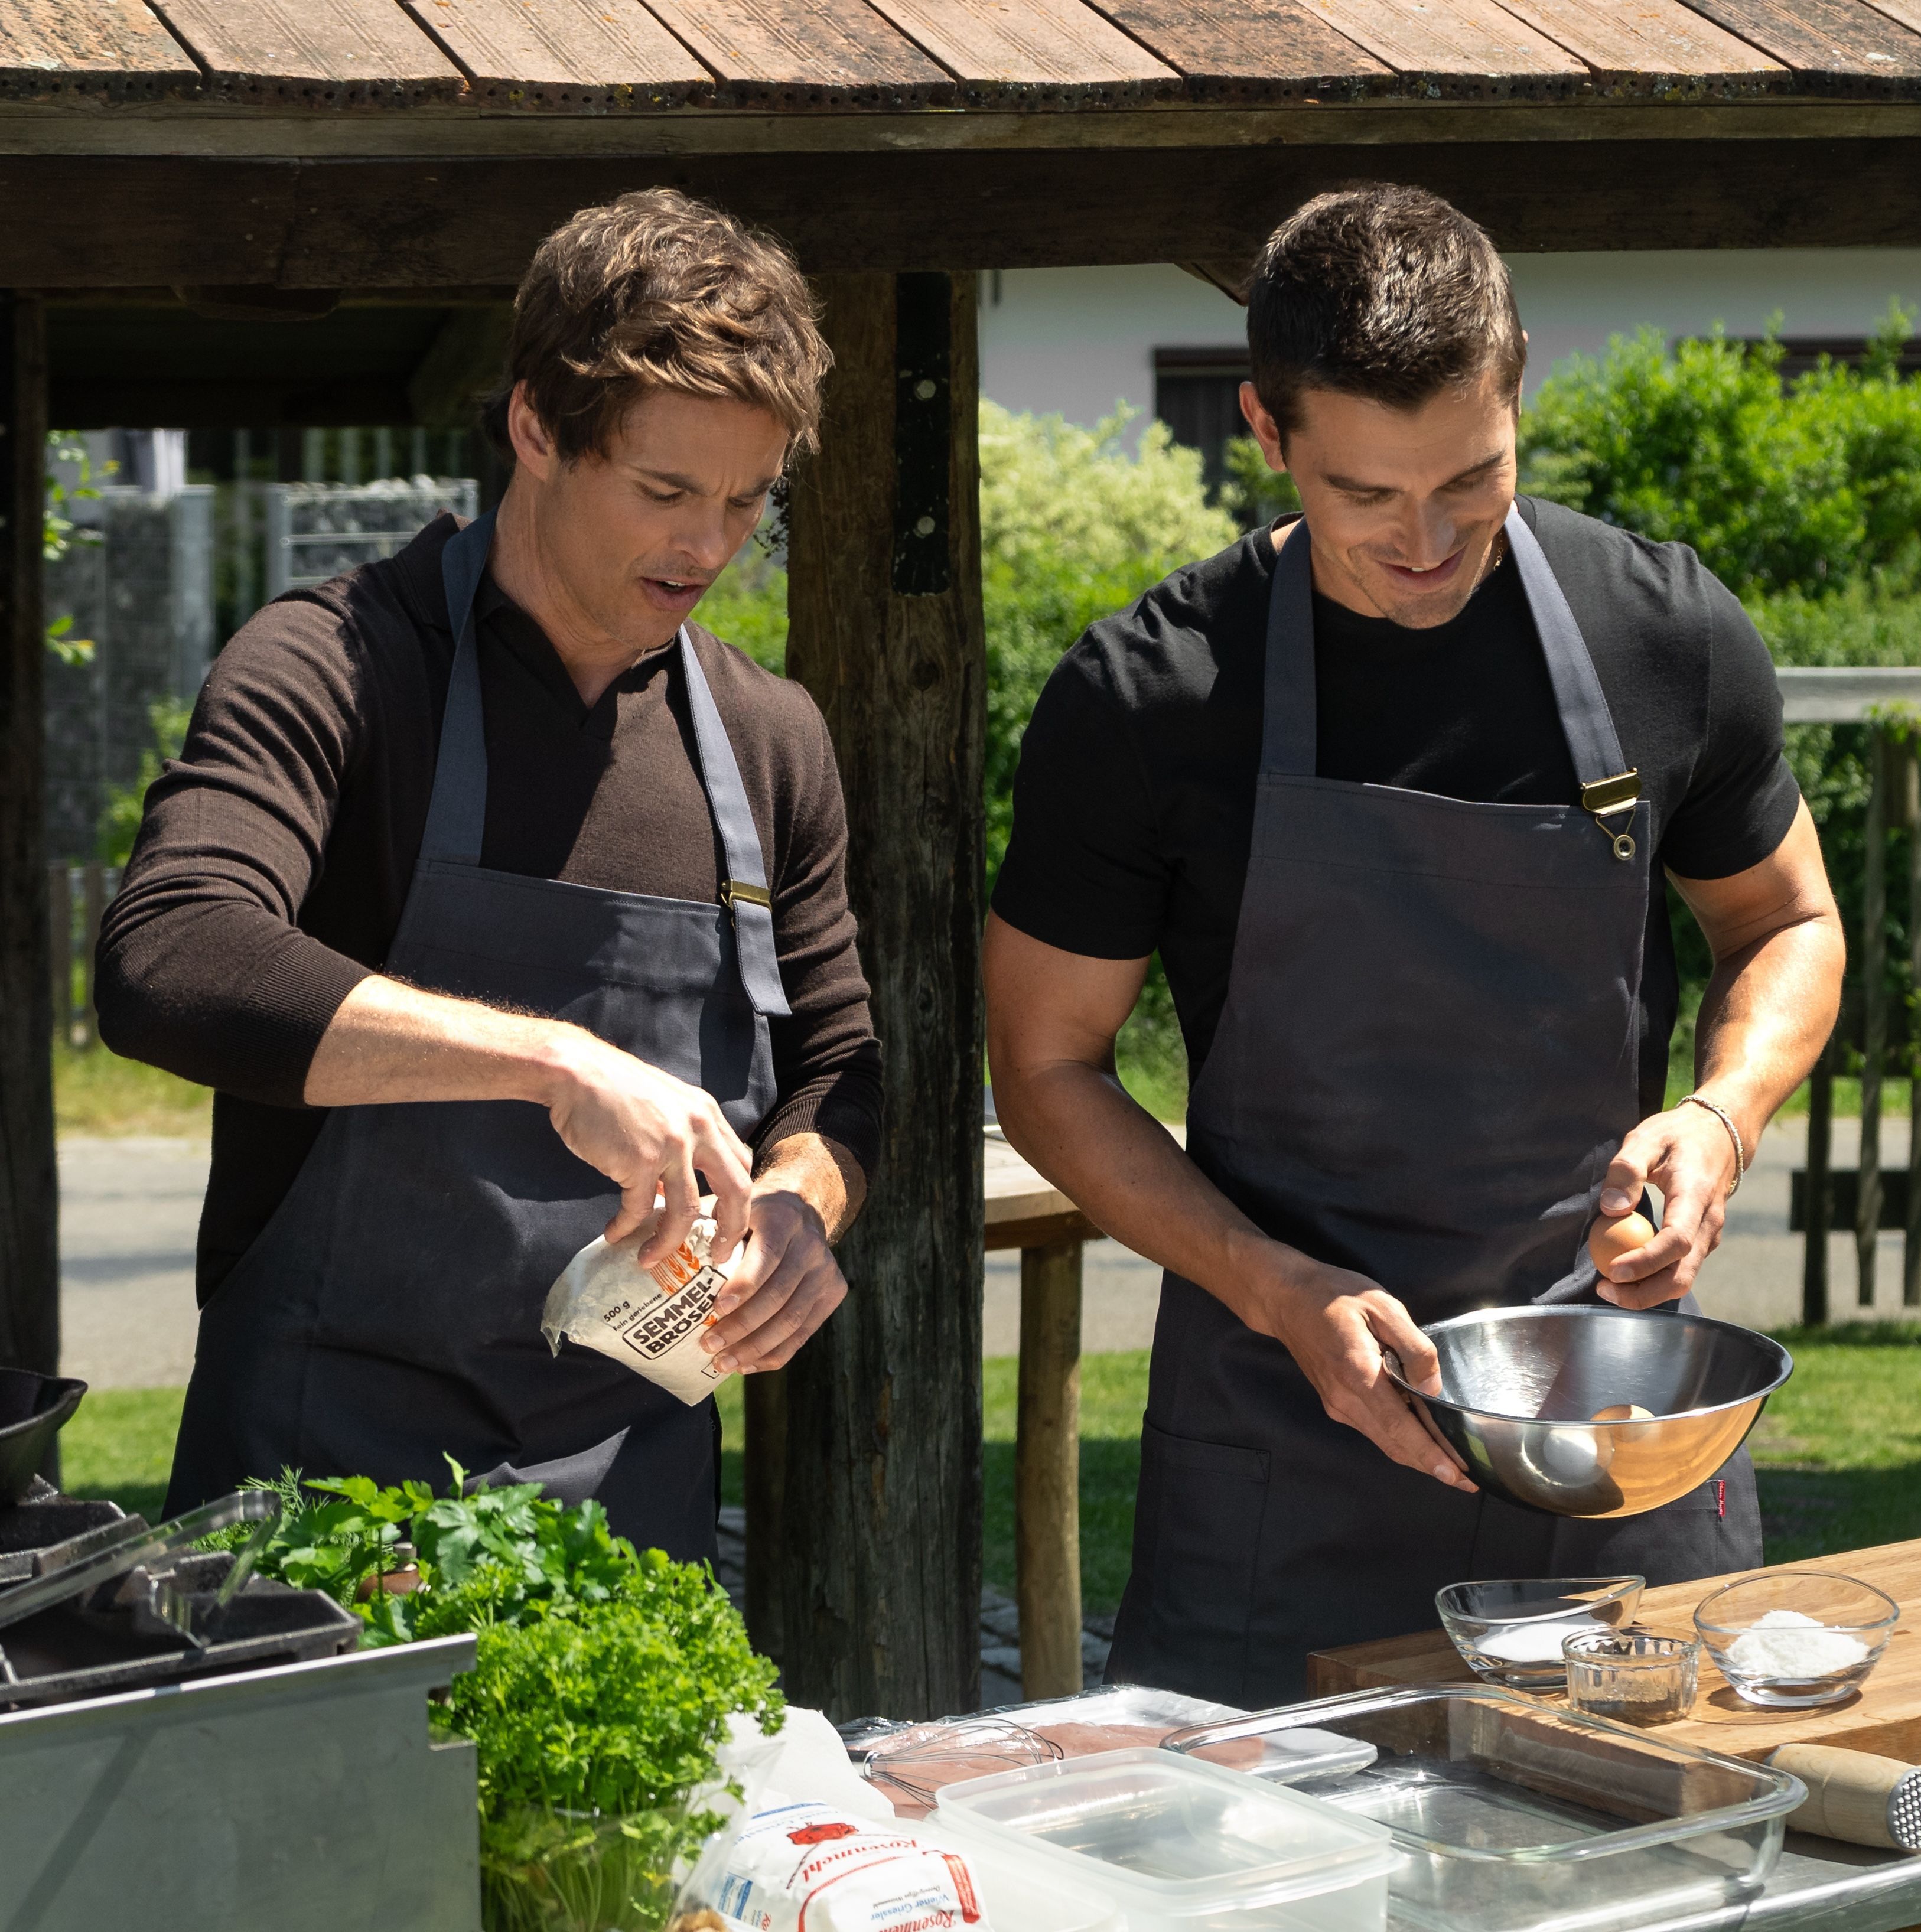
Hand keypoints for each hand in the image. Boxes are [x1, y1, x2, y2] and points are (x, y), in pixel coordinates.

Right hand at [543, 1029, 752, 1266]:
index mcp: (707, 1115)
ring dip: (669, 1243)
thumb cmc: (613, 1090)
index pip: (741, 1164)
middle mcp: (699, 1129)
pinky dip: (625, 1227)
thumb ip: (679, 1141)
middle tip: (719, 1256)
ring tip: (650, 1259)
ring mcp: (672, 1146)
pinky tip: (614, 1234)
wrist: (575, 1072)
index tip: (726, 1223)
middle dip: (731, 1230)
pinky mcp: (639, 1161)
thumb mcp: (663, 1107)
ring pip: (686, 1211)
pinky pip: (639, 1208)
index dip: (740, 1199)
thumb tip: (672, 1189)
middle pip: (736, 1191)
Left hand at [699, 1179, 848, 1373]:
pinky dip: (774, 1354)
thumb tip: (650, 1249)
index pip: (767, 1257)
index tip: (715, 1309)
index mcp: (783, 1219)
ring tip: (722, 1363)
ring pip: (792, 1320)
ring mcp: (826, 1271)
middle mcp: (811, 1245)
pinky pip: (803, 1333)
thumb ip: (701, 1225)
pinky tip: (746, 1364)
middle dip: (742, 1326)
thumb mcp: (730, 1207)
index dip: (743, 1286)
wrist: (800, 1209)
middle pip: (779, 1296)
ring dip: (755, 1347)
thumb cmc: (750, 1215)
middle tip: (708, 1345)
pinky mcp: (833, 1293)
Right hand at [1231, 1242, 1476, 1491]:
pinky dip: (1399, 1440)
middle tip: (1467, 1482)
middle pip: (1395, 1445)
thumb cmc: (1335, 1295)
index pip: (1402, 1427)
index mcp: (1359, 1375)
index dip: (1431, 1455)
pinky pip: (1373, 1430)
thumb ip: (1414, 1347)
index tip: (1459, 1477)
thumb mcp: (1382, 1306)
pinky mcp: (1333, 1404)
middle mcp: (1346, 1399)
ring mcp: (1337, 1405)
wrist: (1286, 1298)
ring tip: (1450, 1465)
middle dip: (1432, 1466)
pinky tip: (1419, 1437)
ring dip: (1416, 1456)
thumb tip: (1432, 1388)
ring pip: (1384, 1442)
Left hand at [1592, 1103, 1739, 1308]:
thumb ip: (1627, 1170)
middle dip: (1644, 1293)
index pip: (1676, 1239)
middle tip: (1604, 1289)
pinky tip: (1626, 1275)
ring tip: (1608, 1287)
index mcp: (1696, 1194)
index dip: (1645, 1261)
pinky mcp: (1701, 1241)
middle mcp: (1708, 1222)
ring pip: (1683, 1278)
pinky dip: (1654, 1279)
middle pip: (1682, 1274)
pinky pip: (1680, 1269)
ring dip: (1647, 1291)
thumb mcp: (1646, 1138)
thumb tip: (1611, 1210)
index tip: (1612, 1271)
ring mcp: (1708, 1235)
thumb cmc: (1676, 1135)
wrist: (1718, 1135)